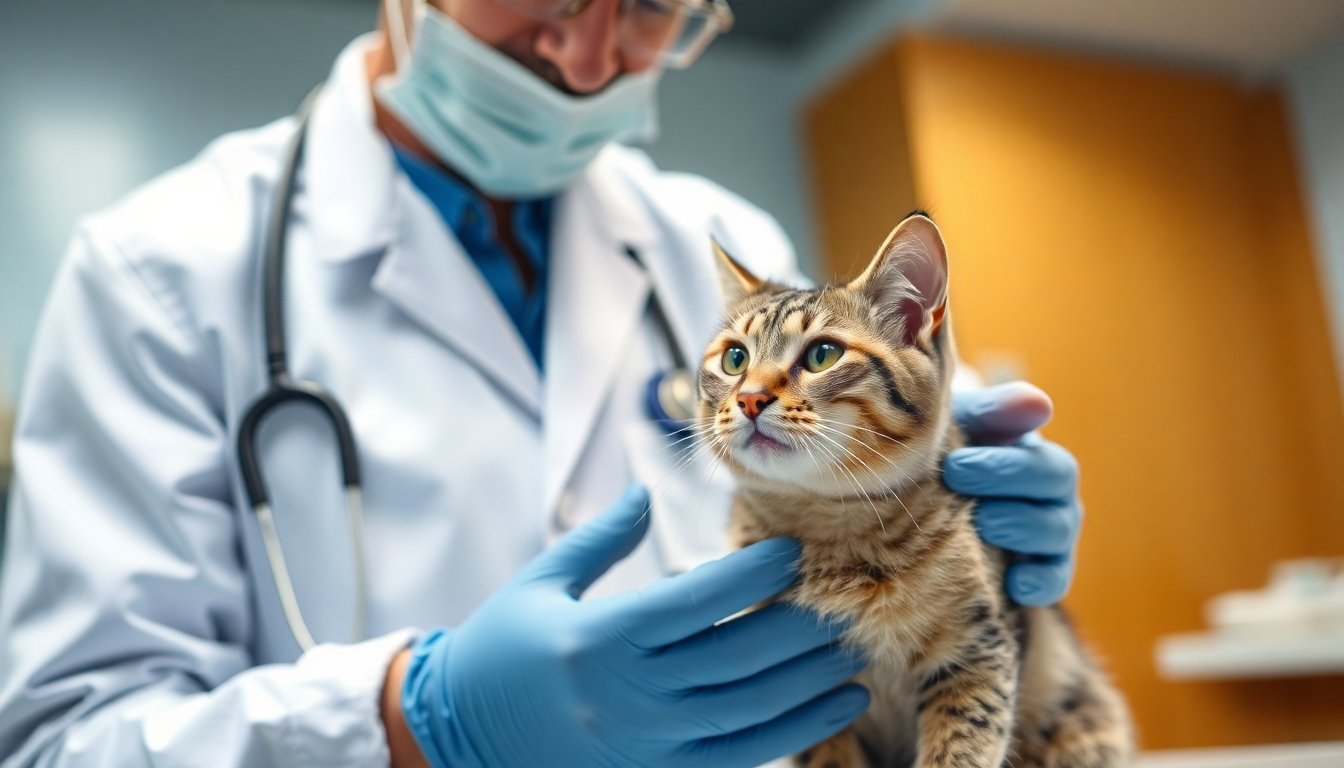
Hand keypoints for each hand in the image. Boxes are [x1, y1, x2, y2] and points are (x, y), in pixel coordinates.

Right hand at [399, 486, 869, 767]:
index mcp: (601, 636)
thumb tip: (647, 492)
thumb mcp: (541, 583)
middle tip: (846, 598)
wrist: (459, 734)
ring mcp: (648, 740)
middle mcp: (631, 691)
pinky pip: (742, 756)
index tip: (795, 550)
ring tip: (856, 649)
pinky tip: (837, 706)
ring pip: (752, 709)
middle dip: (802, 627)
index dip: (755, 573)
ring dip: (812, 680)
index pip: (699, 599)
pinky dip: (796, 731)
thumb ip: (601, 539)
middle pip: (739, 655)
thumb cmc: (501, 649)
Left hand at [943, 382, 1081, 605]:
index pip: (1040, 456)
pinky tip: (1016, 583)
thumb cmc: (938, 452)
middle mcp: (1046, 489)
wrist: (916, 496)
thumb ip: (990, 411)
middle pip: (1057, 483)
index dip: (1005, 464)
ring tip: (983, 525)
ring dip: (1023, 528)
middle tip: (956, 484)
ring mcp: (1047, 531)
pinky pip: (1055, 580)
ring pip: (1059, 531)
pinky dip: (1042, 581)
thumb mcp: (954, 426)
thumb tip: (1040, 403)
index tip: (955, 467)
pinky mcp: (1037, 571)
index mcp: (1028, 450)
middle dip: (1008, 482)